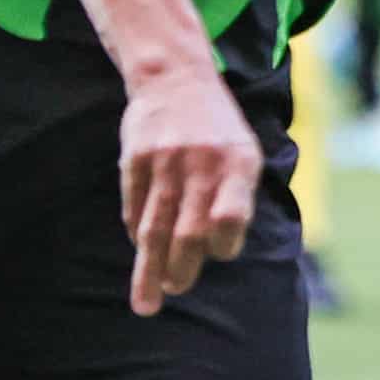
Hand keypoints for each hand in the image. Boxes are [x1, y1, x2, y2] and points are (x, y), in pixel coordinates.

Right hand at [116, 64, 260, 315]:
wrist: (175, 77)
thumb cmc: (217, 130)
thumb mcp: (244, 152)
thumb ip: (237, 199)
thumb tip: (217, 253)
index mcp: (239, 163)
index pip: (231, 218)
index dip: (224, 243)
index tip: (217, 253)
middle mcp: (202, 163)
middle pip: (189, 231)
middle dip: (182, 269)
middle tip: (176, 290)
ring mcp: (165, 161)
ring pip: (155, 228)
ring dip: (150, 270)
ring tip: (147, 302)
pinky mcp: (135, 159)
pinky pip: (135, 208)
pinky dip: (137, 233)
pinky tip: (140, 251)